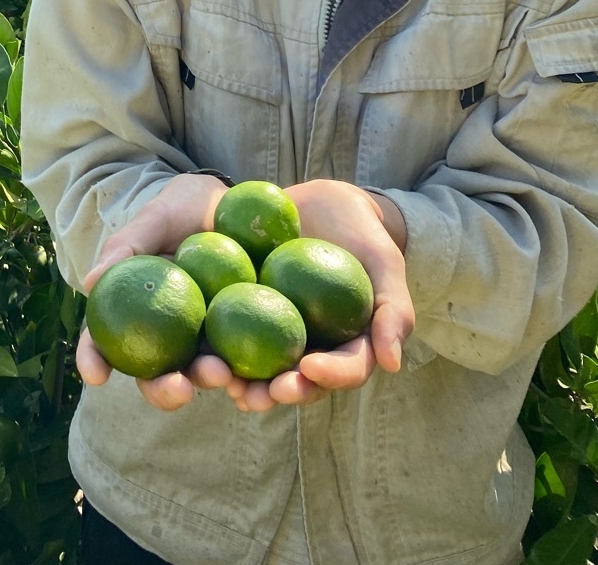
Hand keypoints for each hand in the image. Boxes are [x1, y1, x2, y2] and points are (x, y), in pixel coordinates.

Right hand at [77, 171, 231, 411]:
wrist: (233, 202)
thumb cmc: (183, 208)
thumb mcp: (156, 219)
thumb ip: (127, 247)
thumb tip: (90, 283)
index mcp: (134, 309)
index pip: (104, 340)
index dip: (94, 360)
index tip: (96, 375)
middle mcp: (166, 333)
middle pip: (154, 373)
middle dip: (162, 391)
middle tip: (178, 387)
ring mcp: (204, 338)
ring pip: (200, 372)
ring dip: (207, 381)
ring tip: (221, 373)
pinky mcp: (243, 335)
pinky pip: (244, 362)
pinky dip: (249, 376)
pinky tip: (255, 379)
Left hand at [224, 179, 413, 412]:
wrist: (324, 204)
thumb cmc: (361, 234)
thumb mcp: (384, 262)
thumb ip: (393, 308)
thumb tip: (392, 363)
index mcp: (350, 344)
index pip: (346, 368)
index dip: (330, 375)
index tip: (309, 369)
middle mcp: (315, 347)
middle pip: (301, 380)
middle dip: (282, 392)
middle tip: (262, 394)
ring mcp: (282, 332)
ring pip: (266, 369)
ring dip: (248, 385)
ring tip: (230, 385)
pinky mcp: (251, 312)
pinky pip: (235, 336)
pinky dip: (222, 350)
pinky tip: (204, 355)